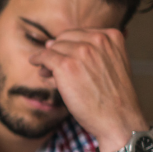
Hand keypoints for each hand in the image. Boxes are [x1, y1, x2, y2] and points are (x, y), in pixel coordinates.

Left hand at [29, 28, 147, 151]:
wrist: (117, 118)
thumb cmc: (112, 96)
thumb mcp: (111, 64)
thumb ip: (89, 52)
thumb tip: (49, 43)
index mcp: (112, 36)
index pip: (79, 34)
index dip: (68, 47)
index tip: (66, 59)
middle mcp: (97, 40)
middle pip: (64, 39)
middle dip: (57, 53)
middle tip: (53, 68)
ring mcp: (81, 52)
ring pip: (53, 48)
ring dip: (48, 61)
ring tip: (49, 75)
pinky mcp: (66, 65)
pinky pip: (44, 57)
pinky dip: (37, 59)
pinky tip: (35, 63)